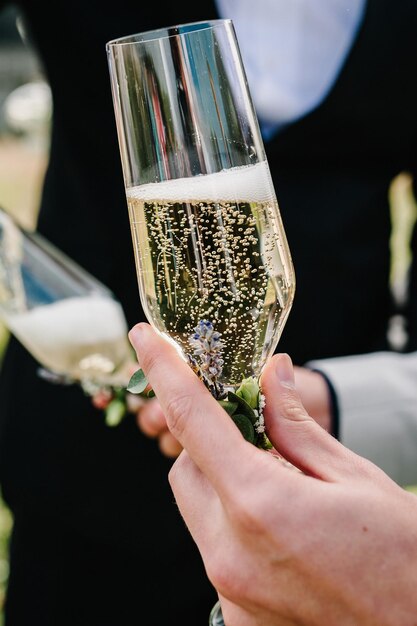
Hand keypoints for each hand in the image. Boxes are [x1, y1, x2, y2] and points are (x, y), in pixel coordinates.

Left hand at [129, 322, 416, 625]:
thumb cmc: (402, 557)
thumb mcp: (353, 476)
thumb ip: (295, 424)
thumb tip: (269, 375)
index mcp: (259, 505)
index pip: (192, 419)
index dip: (163, 370)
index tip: (143, 339)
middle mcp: (230, 553)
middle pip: (187, 469)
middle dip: (208, 441)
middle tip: (253, 433)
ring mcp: (229, 591)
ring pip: (196, 509)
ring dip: (220, 482)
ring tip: (276, 485)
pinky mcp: (236, 615)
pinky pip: (215, 548)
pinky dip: (233, 524)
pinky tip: (280, 528)